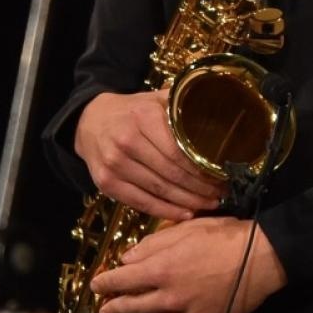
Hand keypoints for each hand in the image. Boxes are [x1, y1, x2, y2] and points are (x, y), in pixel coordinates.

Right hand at [74, 90, 225, 220]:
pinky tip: (185, 213)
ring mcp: (114, 164)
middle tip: (220, 194)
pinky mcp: (106, 183)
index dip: (202, 168)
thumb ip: (182, 106)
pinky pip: (141, 202)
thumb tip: (222, 113)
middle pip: (171, 173)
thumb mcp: (155, 99)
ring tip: (209, 204)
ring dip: (187, 202)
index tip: (222, 175)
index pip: (179, 150)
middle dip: (200, 187)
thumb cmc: (132, 111)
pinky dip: (165, 211)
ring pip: (158, 190)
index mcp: (144, 117)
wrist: (90, 121)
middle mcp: (127, 141)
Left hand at [91, 217, 286, 312]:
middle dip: (113, 308)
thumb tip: (128, 257)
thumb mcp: (186, 228)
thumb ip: (154, 243)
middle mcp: (168, 295)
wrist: (261, 259)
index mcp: (161, 268)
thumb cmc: (224, 236)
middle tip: (103, 309)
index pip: (122, 279)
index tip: (96, 284)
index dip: (105, 282)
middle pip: (131, 306)